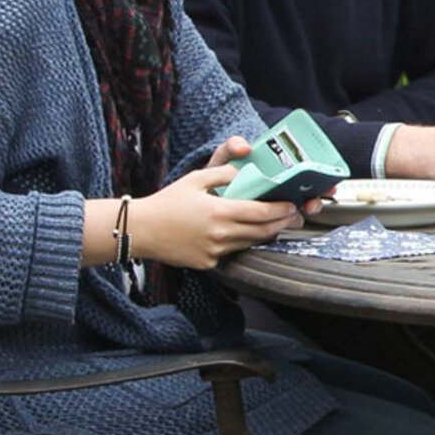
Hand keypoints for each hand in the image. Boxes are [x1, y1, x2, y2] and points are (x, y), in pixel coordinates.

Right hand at [124, 159, 306, 268]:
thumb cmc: (167, 202)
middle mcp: (221, 234)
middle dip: (281, 223)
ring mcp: (215, 251)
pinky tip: (242, 234)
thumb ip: (223, 174)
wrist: (142, 230)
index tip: (291, 205)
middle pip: (262, 231)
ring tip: (274, 224)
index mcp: (219, 212)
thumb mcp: (195, 179)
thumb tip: (243, 171)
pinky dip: (240, 243)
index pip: (261, 213)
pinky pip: (232, 253)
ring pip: (250, 243)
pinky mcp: (208, 263)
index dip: (281, 210)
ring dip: (264, 234)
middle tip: (293, 216)